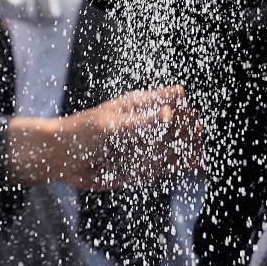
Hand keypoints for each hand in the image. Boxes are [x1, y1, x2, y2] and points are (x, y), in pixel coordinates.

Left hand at [12, 86, 202, 189]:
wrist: (61, 159)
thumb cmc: (80, 133)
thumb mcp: (110, 126)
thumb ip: (141, 123)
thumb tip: (170, 113)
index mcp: (140, 105)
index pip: (172, 99)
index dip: (183, 107)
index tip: (188, 118)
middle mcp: (147, 124)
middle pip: (178, 123)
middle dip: (190, 130)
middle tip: (197, 137)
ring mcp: (147, 144)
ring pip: (177, 145)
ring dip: (191, 149)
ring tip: (204, 156)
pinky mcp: (144, 164)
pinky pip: (168, 164)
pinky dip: (184, 165)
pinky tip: (200, 166)